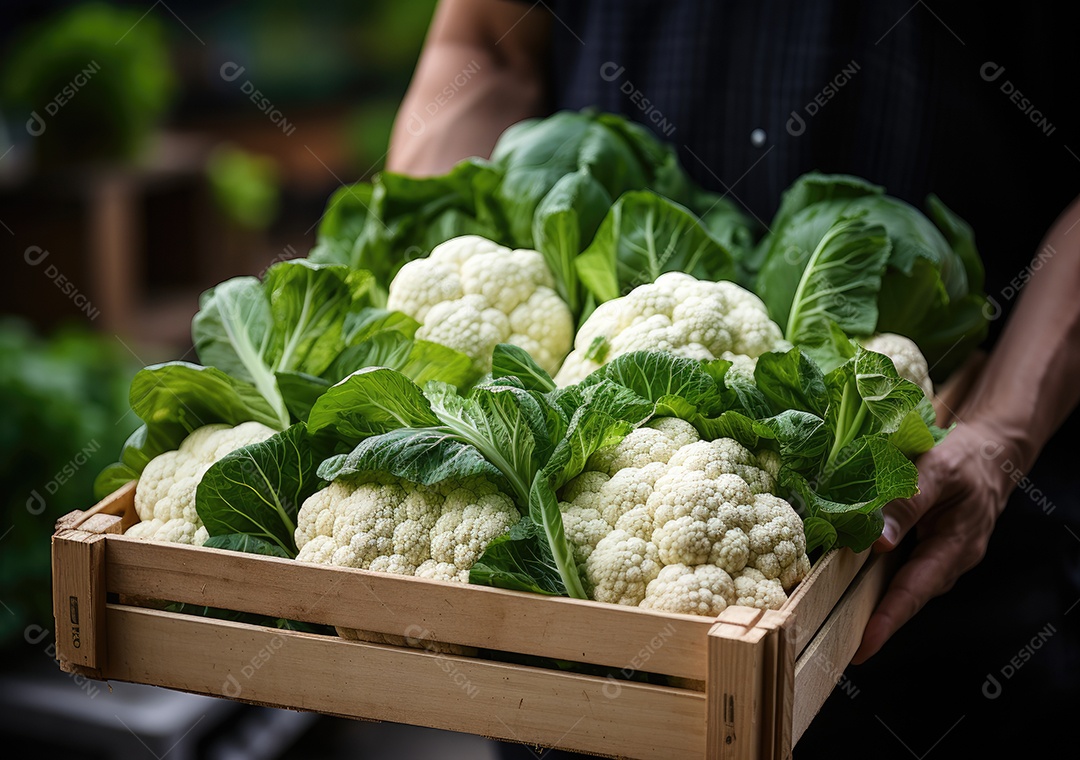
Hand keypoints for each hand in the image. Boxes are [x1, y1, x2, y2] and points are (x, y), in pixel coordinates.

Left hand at [851, 419, 1014, 663]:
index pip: (915, 591)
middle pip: (906, 597)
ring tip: (833, 619)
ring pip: (900, 583)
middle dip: (873, 622)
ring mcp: (937, 557)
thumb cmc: (965, 460)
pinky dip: (873, 575)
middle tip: (835, 644)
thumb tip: (877, 540)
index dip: (888, 620)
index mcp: (955, 547)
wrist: (989, 453)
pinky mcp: (925, 548)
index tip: (863, 646)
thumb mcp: (937, 471)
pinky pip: (898, 568)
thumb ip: (907, 502)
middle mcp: (948, 561)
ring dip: (869, 600)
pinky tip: (844, 578)